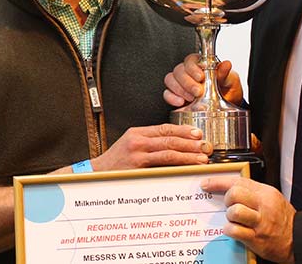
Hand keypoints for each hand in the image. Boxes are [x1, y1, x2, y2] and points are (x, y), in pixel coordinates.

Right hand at [91, 124, 211, 169]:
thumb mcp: (130, 146)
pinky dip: (178, 163)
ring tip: (201, 156)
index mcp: (137, 132)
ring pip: (169, 150)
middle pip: (169, 138)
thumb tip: (172, 146)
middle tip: (205, 145)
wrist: (96, 173)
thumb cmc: (114, 163)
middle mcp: (137, 140)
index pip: (164, 128)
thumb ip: (148, 144)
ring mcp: (137, 152)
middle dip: (190, 142)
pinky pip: (163, 163)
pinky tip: (188, 165)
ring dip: (188, 153)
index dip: (183, 130)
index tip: (197, 133)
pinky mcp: (138, 165)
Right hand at [163, 53, 242, 106]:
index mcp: (200, 64)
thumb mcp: (230, 80)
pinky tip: (180, 102)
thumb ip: (225, 73)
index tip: (200, 77)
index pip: (190, 60)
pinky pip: (167, 93)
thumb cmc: (228, 89)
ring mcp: (180, 84)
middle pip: (178, 70)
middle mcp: (188, 72)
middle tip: (197, 91)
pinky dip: (171, 98)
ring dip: (179, 89)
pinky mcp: (176, 95)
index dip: (193, 68)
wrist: (227, 105)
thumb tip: (226, 64)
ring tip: (191, 98)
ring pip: (170, 79)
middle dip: (187, 82)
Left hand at [201, 177, 294, 263]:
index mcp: (266, 193)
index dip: (218, 182)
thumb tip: (229, 188)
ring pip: (234, 212)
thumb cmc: (283, 219)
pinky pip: (234, 230)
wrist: (299, 239)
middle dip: (227, 200)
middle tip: (230, 206)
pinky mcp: (257, 239)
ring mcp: (260, 223)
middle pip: (234, 194)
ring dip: (229, 216)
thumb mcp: (272, 198)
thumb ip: (252, 192)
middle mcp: (263, 206)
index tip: (206, 184)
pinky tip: (234, 230)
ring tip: (235, 220)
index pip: (238, 181)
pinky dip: (230, 230)